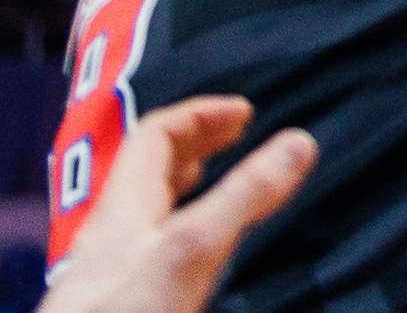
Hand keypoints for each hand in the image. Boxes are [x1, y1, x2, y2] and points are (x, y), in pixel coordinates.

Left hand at [40, 97, 316, 312]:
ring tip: (213, 180)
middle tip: (238, 136)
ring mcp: (106, 268)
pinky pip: (145, 240)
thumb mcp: (193, 249)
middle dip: (196, 142)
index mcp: (126, 204)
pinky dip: (175, 224)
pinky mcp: (111, 298)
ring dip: (181, 182)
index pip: (156, 134)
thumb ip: (244, 197)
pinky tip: (188, 250)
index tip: (245, 112)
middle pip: (147, 166)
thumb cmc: (126, 312)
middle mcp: (111, 230)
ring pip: (144, 205)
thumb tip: (299, 141)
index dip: (201, 113)